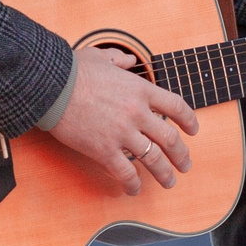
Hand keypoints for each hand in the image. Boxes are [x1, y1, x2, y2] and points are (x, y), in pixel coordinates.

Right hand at [47, 44, 198, 195]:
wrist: (51, 86)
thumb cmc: (72, 70)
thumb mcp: (100, 56)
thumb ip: (119, 59)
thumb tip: (128, 60)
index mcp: (140, 90)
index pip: (176, 106)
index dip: (189, 120)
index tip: (194, 130)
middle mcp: (137, 113)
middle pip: (170, 139)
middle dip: (181, 155)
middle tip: (185, 165)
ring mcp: (122, 133)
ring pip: (153, 159)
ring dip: (164, 174)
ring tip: (169, 182)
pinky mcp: (104, 150)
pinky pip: (126, 173)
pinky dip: (133, 184)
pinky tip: (134, 189)